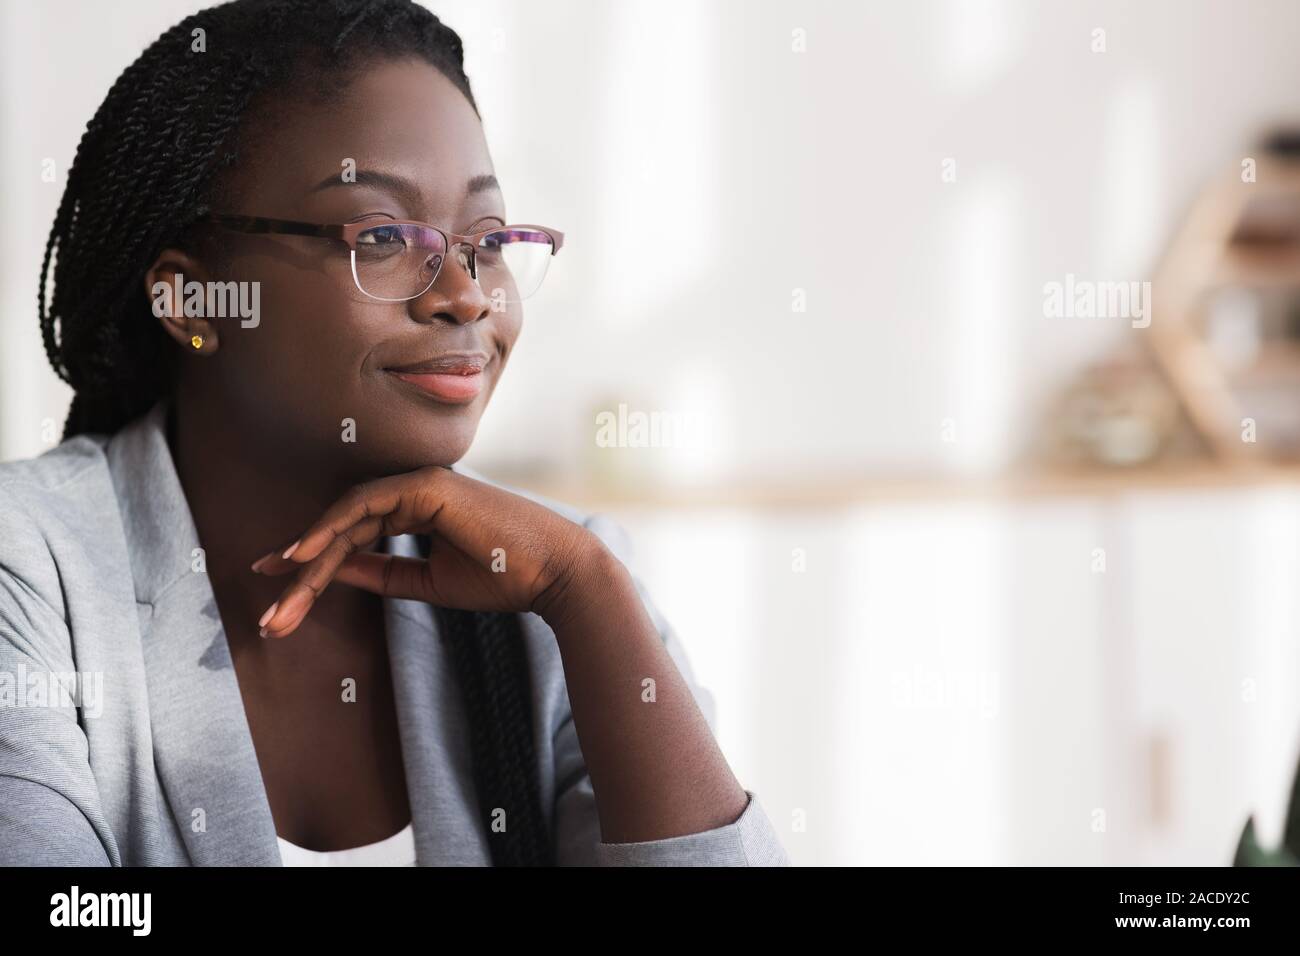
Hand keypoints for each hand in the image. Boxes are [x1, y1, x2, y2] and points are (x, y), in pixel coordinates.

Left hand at [248, 465, 606, 637]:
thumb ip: (380, 572)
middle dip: (300, 570)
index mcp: (418, 509)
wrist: (553, 574)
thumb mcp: (427, 582)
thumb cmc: (502, 578)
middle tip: (270, 616)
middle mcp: (414, 490)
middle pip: (342, 527)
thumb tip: (330, 571)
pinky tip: (302, 556)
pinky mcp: (427, 487)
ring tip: (278, 595)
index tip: (276, 589)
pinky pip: (365, 506)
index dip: (312, 560)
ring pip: (346, 518)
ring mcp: (420, 484)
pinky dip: (330, 528)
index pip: (353, 531)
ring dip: (308, 558)